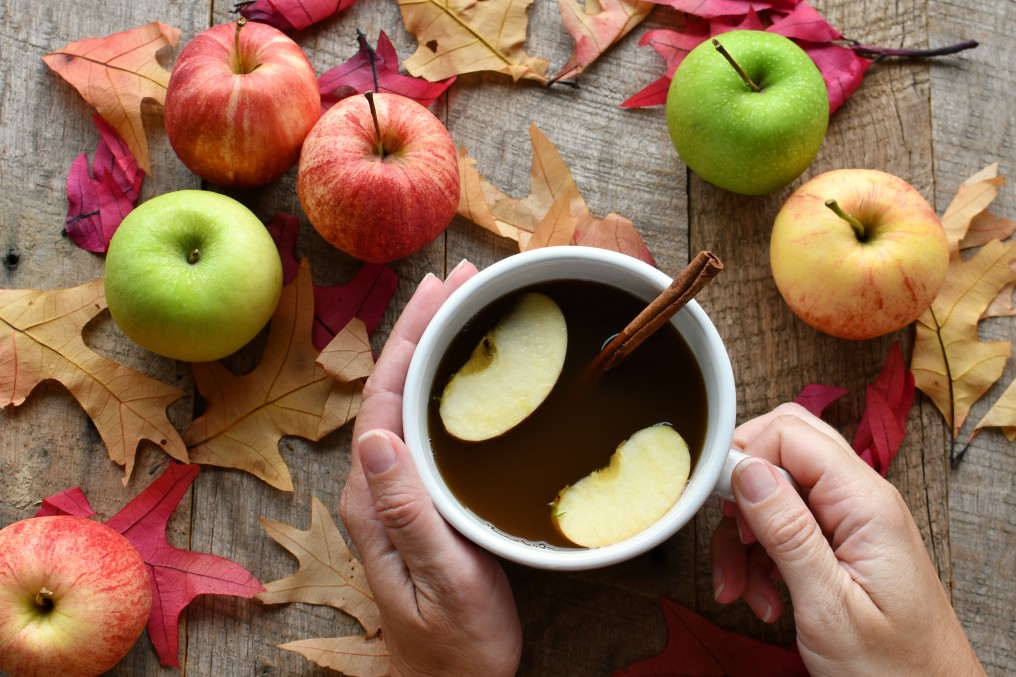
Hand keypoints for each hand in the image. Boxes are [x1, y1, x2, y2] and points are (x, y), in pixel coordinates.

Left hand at [339, 261, 521, 676]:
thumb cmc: (456, 644)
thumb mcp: (442, 583)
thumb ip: (410, 515)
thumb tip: (378, 437)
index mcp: (377, 499)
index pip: (386, 399)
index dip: (413, 339)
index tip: (445, 291)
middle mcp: (380, 485)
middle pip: (394, 386)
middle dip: (423, 326)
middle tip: (463, 277)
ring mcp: (398, 489)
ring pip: (409, 399)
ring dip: (433, 347)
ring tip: (467, 304)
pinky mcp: (421, 496)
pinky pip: (426, 421)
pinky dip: (445, 382)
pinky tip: (469, 369)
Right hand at [711, 403, 983, 675]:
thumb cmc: (893, 669)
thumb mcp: (828, 606)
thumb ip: (788, 531)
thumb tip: (748, 470)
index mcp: (866, 504)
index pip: (791, 434)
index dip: (745, 457)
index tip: (717, 500)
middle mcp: (861, 500)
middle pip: (783, 450)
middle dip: (742, 491)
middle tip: (728, 534)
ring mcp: (851, 520)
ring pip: (776, 491)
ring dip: (745, 537)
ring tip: (740, 587)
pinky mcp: (840, 542)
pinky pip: (785, 526)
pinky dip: (760, 557)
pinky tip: (762, 596)